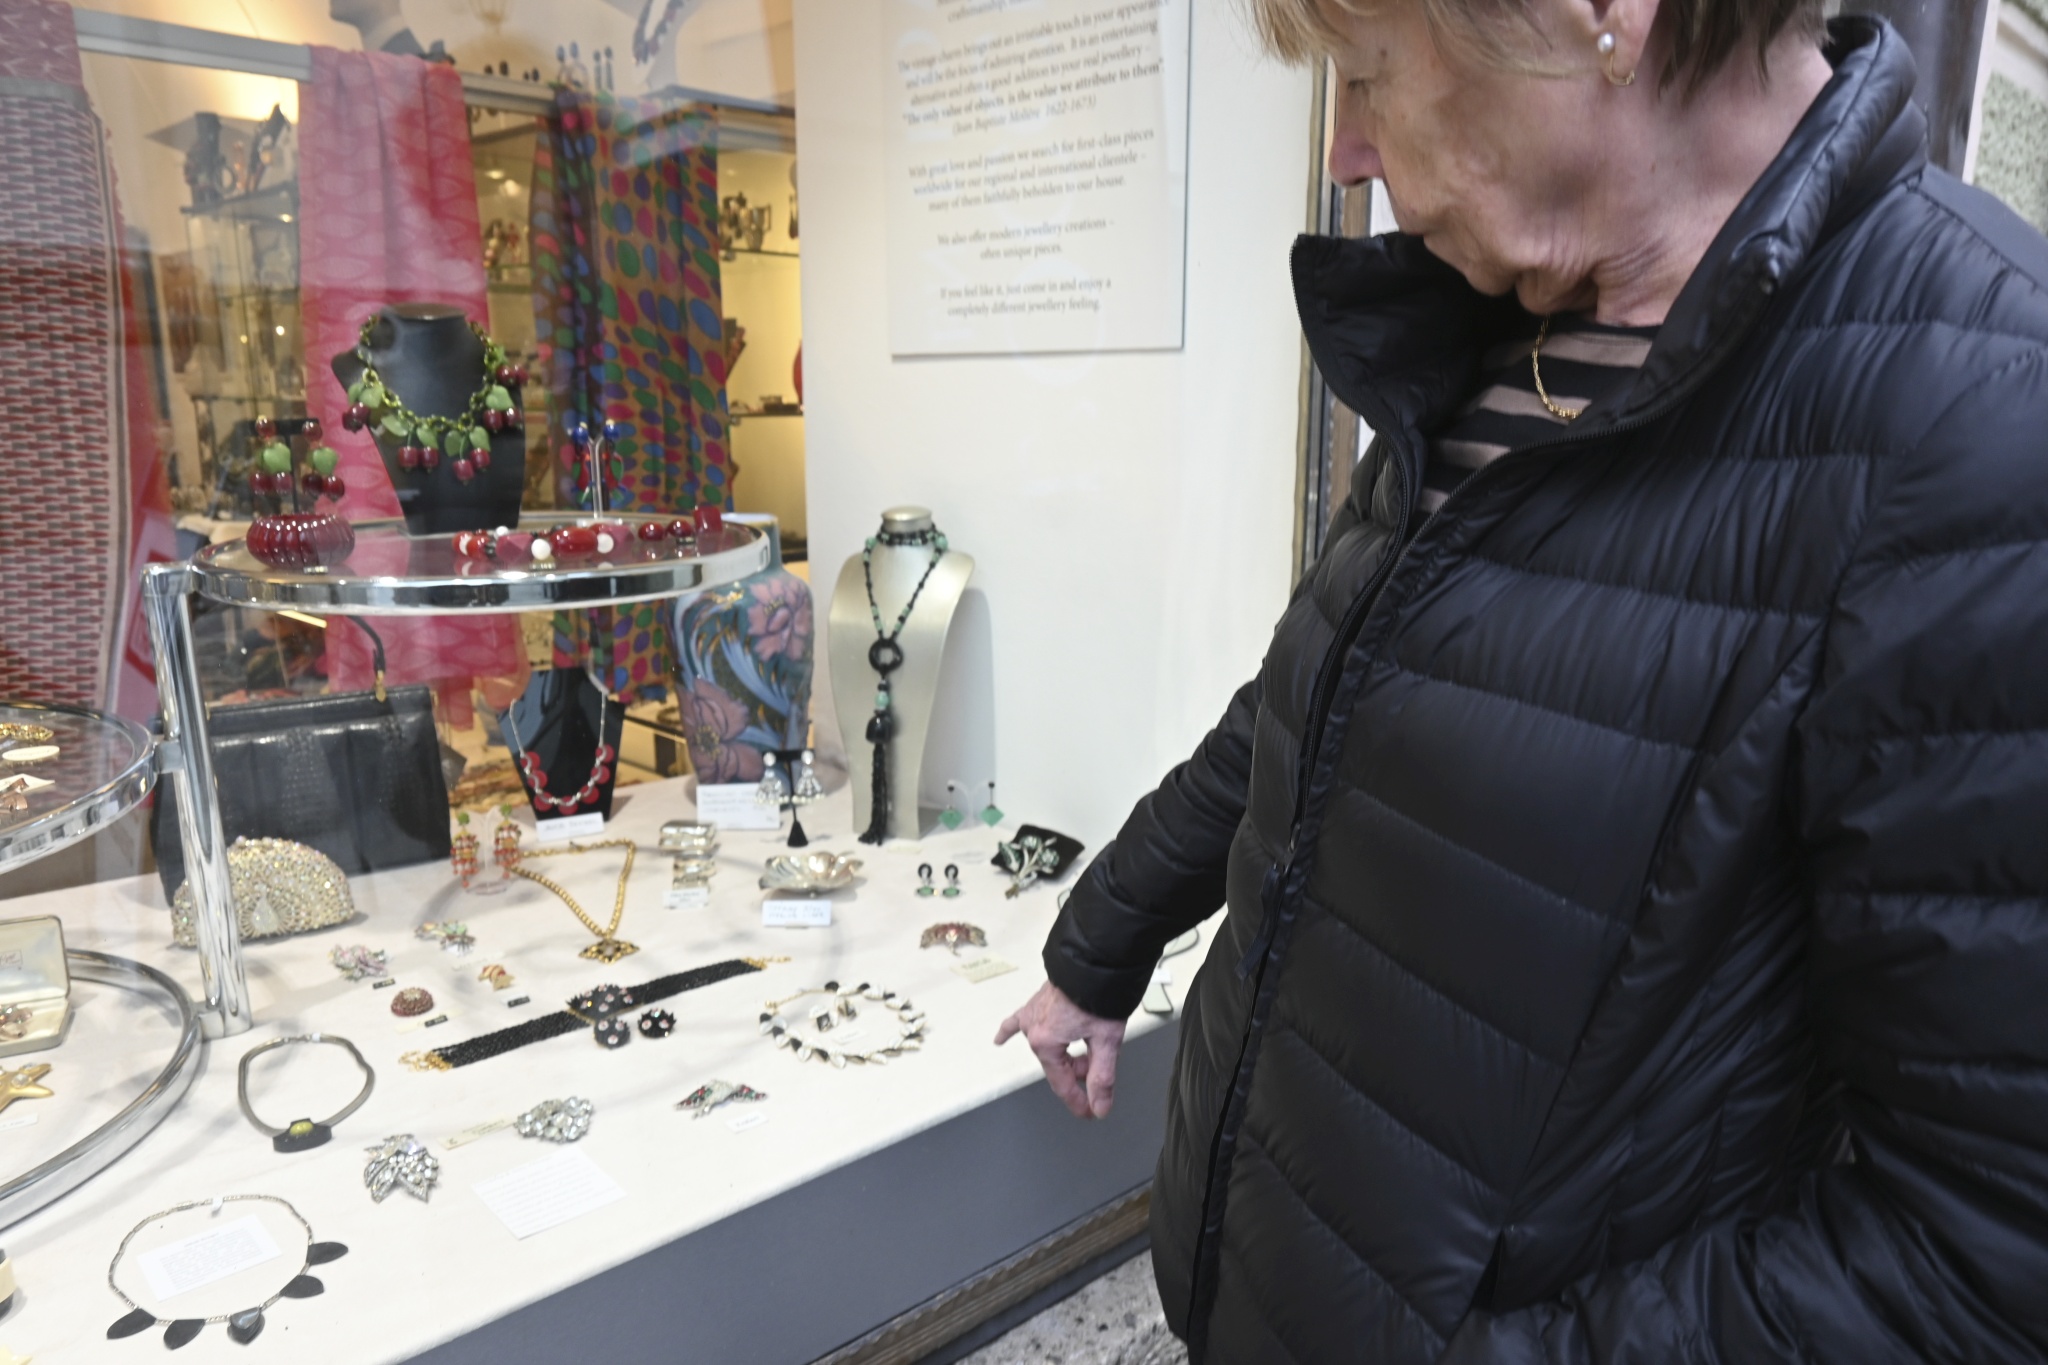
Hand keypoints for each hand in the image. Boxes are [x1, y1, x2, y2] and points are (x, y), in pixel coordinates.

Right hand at [995, 981, 1126, 1118]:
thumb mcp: (1106, 1041)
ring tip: (1087, 1048)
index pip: (1061, 1083)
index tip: (1091, 1112)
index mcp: (1046, 1042)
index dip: (1079, 1101)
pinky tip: (999, 1040)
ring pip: (1049, 1047)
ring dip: (1067, 1054)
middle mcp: (1034, 1029)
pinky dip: (1009, 1030)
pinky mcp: (1037, 1003)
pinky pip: (1017, 1020)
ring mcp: (1033, 1014)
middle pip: (1058, 1064)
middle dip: (1080, 1071)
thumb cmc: (1099, 994)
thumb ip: (1102, 1077)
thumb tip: (1099, 1106)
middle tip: (1102, 1069)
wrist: (1095, 960)